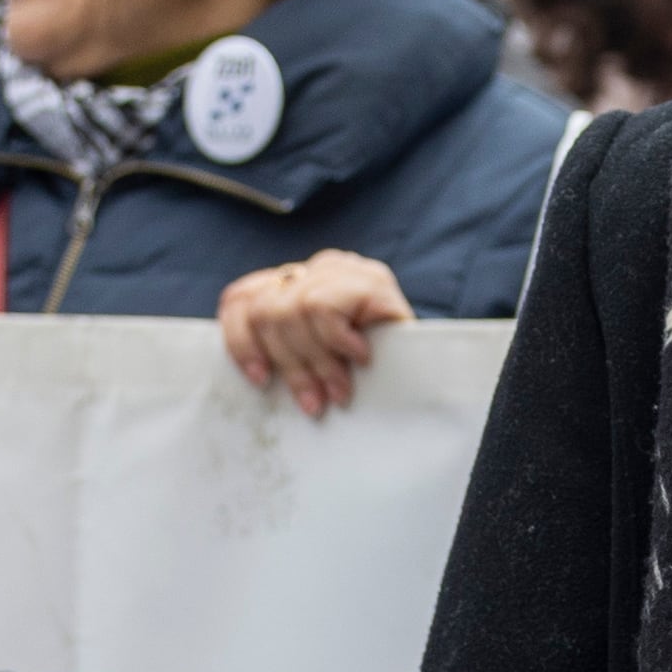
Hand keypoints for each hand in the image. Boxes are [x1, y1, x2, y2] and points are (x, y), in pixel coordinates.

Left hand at [216, 251, 414, 417]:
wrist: (432, 370)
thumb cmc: (369, 373)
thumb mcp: (314, 361)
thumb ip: (284, 352)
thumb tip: (253, 375)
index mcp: (295, 284)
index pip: (240, 298)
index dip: (239, 341)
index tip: (259, 380)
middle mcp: (317, 269)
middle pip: (264, 310)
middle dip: (287, 364)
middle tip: (312, 402)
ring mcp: (345, 270)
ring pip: (292, 311)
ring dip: (316, 362)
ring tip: (339, 390)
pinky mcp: (371, 280)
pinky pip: (324, 309)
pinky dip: (337, 342)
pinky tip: (360, 358)